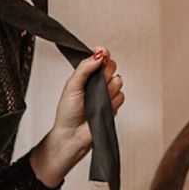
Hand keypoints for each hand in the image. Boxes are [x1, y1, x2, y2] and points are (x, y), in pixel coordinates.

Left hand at [28, 48, 124, 187]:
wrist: (72, 136)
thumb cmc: (67, 113)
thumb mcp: (72, 85)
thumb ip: (84, 68)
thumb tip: (98, 53)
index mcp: (85, 75)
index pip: (99, 57)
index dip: (103, 54)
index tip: (102, 55)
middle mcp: (97, 83)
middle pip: (111, 66)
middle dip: (105, 73)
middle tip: (95, 84)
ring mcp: (106, 95)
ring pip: (118, 81)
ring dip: (108, 89)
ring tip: (96, 100)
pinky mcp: (113, 106)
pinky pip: (121, 97)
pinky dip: (113, 102)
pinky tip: (102, 109)